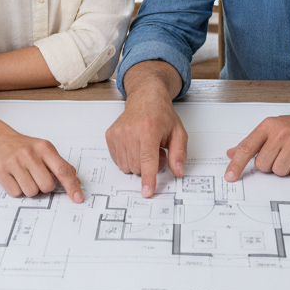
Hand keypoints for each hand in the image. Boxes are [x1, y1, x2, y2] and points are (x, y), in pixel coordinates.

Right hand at [0, 90, 83, 202]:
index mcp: (45, 148)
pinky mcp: (1, 172)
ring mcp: (14, 162)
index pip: (62, 170)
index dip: (72, 186)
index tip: (78, 198)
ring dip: (30, 189)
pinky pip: (16, 193)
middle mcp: (30, 154)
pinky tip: (14, 178)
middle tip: (37, 176)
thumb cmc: (26, 148)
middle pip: (47, 186)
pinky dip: (17, 189)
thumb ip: (60, 166)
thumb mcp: (45, 150)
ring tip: (24, 176)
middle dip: (44, 186)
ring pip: (32, 192)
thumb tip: (76, 183)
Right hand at [106, 62, 186, 197]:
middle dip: (148, 166)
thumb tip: (179, 171)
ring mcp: (118, 133)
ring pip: (126, 167)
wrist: (145, 97)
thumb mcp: (178, 132)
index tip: (147, 192)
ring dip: (137, 163)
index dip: (149, 178)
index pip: (148, 160)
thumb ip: (179, 153)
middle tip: (156, 151)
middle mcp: (131, 131)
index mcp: (149, 129)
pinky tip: (135, 145)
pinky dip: (128, 158)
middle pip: (137, 167)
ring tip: (145, 147)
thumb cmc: (161, 115)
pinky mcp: (110, 135)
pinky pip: (118, 161)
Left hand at [224, 88, 289, 181]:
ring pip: (279, 171)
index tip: (230, 177)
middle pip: (264, 165)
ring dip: (286, 168)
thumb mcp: (273, 129)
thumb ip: (252, 143)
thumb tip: (232, 153)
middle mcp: (281, 132)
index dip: (236, 164)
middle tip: (281, 154)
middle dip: (271, 165)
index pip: (247, 147)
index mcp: (268, 126)